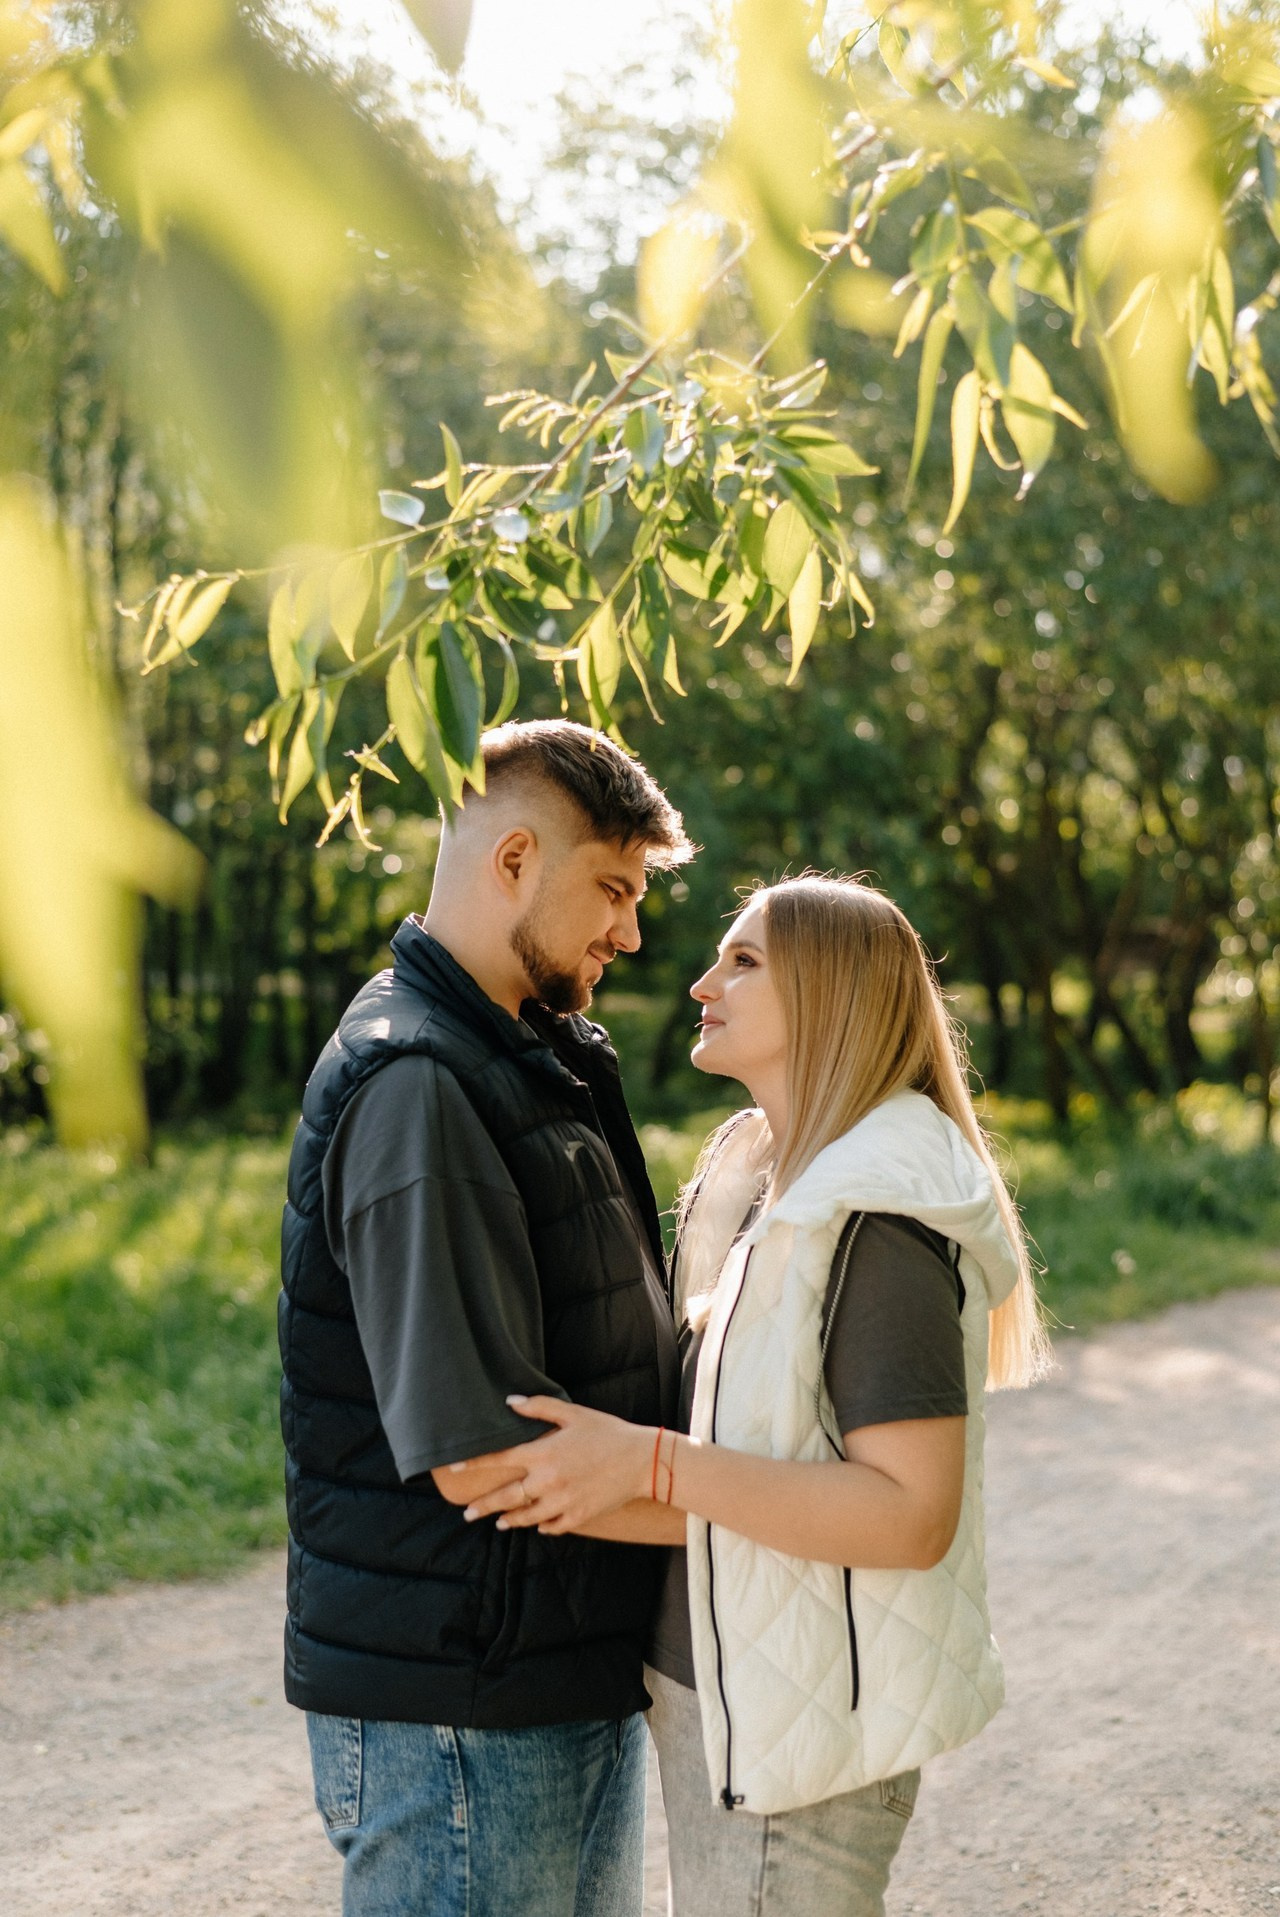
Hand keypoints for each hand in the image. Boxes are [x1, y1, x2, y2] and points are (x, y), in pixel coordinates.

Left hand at [462, 1396, 653, 1534]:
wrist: (641, 1460)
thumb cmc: (607, 1432)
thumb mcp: (573, 1414)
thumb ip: (539, 1408)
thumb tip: (511, 1402)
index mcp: (543, 1453)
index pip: (498, 1459)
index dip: (472, 1464)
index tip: (452, 1470)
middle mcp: (547, 1481)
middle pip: (506, 1497)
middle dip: (483, 1506)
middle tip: (467, 1513)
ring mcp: (562, 1501)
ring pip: (526, 1516)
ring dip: (509, 1519)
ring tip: (498, 1522)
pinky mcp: (578, 1516)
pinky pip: (552, 1525)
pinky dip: (541, 1525)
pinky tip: (536, 1524)